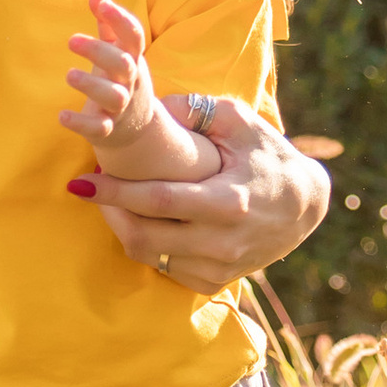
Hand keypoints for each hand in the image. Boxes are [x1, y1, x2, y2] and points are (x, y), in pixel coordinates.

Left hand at [61, 0, 156, 160]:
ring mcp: (121, 107)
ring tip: (70, 75)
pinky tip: (61, 116)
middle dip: (100, 52)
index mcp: (133, 59)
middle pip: (124, 65)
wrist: (137, 128)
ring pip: (113, 97)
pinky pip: (98, 128)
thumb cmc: (121, 80)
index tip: (102, 4)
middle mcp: (130, 82)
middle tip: (71, 40)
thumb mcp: (119, 52)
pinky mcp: (108, 129)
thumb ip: (108, 23)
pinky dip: (81, 123)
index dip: (121, 19)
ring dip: (92, 85)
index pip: (134, 36)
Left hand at [78, 101, 329, 295]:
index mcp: (229, 202)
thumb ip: (197, 110)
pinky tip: (142, 222)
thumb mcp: (240, 122)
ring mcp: (220, 267)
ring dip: (122, 229)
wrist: (305, 206)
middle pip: (144, 237)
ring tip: (112, 202)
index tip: (80, 182)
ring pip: (150, 257)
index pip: (158, 202)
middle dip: (108, 212)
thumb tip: (154, 106)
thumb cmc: (269, 156)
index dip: (114, 193)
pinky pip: (165, 269)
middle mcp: (223, 242)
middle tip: (90, 188)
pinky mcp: (217, 281)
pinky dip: (146, 247)